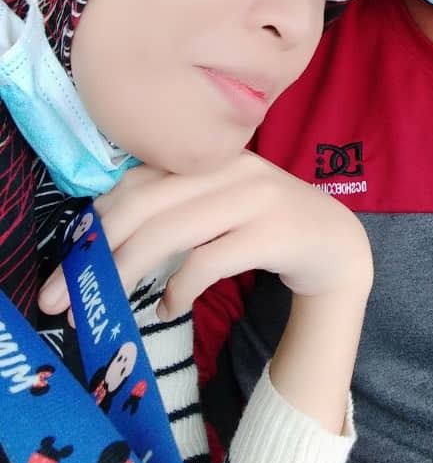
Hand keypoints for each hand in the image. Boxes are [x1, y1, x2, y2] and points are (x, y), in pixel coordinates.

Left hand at [38, 151, 372, 319]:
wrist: (336, 243)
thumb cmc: (265, 224)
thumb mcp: (218, 204)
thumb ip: (174, 205)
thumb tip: (102, 237)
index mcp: (210, 156)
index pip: (138, 181)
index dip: (95, 220)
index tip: (69, 261)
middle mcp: (230, 168)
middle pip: (146, 204)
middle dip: (98, 251)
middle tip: (65, 296)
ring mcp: (255, 198)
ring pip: (171, 231)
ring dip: (129, 272)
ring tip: (113, 301)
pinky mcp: (273, 233)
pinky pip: (209, 261)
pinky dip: (179, 289)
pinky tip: (168, 307)